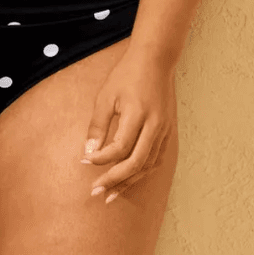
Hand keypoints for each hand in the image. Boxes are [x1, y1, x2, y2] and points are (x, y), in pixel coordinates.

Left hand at [80, 46, 176, 202]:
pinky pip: (157, 159)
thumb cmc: (126, 75)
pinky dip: (142, 172)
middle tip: (96, 192)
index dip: (102, 159)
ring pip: (149, 165)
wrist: (155, 60)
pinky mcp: (168, 131)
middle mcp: (155, 125)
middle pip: (136, 163)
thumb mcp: (106, 95)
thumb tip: (89, 153)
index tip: (85, 161)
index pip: (120, 148)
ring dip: (129, 182)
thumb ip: (98, 125)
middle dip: (115, 181)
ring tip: (111, 194)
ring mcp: (164, 130)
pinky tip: (129, 179)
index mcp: (138, 114)